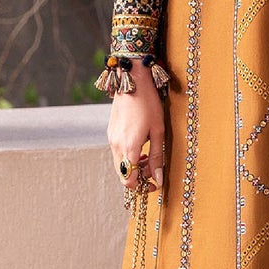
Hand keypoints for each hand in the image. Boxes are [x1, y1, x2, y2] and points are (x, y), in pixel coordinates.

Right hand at [107, 63, 164, 192]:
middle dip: (137, 178)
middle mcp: (116, 145)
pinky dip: (127, 157)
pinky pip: (116, 153)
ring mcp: (111, 139)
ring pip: (118, 164)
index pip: (129, 180)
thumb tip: (158, 179)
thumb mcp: (158, 131)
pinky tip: (139, 147)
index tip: (153, 183)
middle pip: (122, 174)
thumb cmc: (149, 104)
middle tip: (152, 171)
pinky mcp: (110, 133)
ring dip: (132, 167)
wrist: (133, 82)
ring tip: (147, 157)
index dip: (141, 186)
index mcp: (129, 147)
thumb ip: (156, 158)